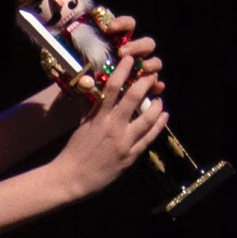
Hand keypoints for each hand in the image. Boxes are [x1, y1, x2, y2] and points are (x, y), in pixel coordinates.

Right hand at [50, 21, 169, 201]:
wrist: (72, 178)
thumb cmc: (74, 151)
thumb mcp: (82, 126)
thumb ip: (92, 109)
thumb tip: (98, 91)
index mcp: (99, 118)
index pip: (112, 87)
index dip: (123, 70)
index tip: (131, 59)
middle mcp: (114, 127)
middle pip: (134, 98)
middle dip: (146, 83)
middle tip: (152, 76)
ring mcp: (124, 142)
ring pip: (147, 118)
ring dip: (156, 106)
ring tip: (159, 99)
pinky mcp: (131, 157)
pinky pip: (149, 138)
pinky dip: (158, 125)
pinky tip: (163, 117)